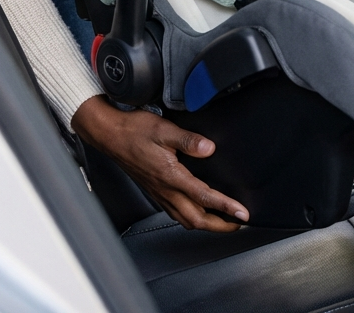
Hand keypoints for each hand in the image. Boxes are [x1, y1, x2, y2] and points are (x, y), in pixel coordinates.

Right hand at [71, 95, 248, 231]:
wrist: (111, 135)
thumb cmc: (135, 131)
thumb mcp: (164, 129)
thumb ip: (189, 140)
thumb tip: (209, 148)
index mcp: (170, 176)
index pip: (204, 197)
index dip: (226, 207)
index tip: (242, 213)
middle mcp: (165, 190)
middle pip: (197, 219)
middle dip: (220, 226)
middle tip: (239, 225)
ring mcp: (159, 193)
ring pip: (186, 219)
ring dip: (207, 225)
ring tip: (224, 223)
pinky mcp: (155, 191)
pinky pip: (176, 213)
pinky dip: (192, 218)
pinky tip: (197, 212)